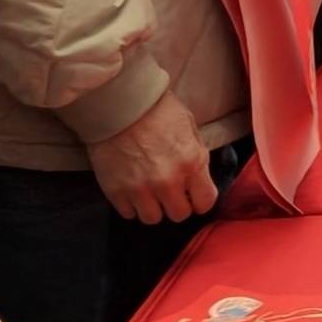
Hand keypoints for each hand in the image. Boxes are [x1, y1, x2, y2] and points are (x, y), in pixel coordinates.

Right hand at [85, 90, 218, 224]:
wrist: (117, 102)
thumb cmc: (156, 109)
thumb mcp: (189, 126)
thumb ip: (196, 154)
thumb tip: (199, 177)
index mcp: (191, 163)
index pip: (205, 202)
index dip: (200, 199)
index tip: (193, 194)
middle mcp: (167, 181)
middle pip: (179, 215)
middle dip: (177, 203)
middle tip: (169, 191)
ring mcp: (140, 189)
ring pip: (153, 219)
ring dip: (153, 207)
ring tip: (148, 191)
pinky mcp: (116, 191)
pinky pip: (128, 213)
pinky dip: (130, 204)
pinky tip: (131, 188)